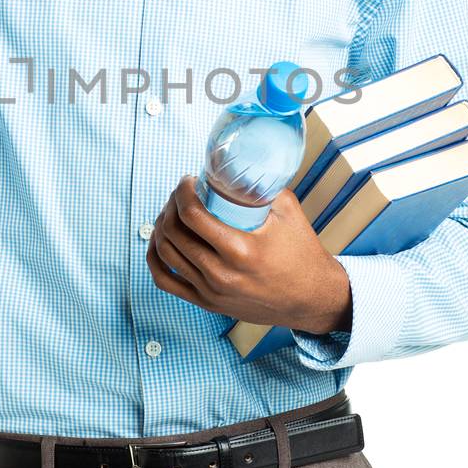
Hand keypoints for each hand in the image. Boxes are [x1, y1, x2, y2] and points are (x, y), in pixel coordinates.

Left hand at [145, 174, 352, 334]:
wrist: (312, 299)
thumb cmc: (302, 254)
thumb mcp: (288, 212)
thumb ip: (263, 186)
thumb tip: (238, 163)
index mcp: (241, 250)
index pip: (192, 215)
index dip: (182, 191)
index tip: (188, 180)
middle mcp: (221, 274)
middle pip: (173, 232)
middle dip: (171, 204)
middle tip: (181, 194)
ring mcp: (211, 292)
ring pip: (165, 253)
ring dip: (162, 227)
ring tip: (172, 213)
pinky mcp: (207, 304)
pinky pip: (165, 282)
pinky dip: (155, 259)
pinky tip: (161, 242)